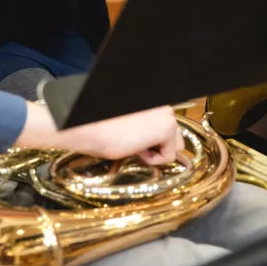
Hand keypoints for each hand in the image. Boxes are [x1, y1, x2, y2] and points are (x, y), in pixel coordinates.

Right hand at [18, 103, 182, 164]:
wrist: (91, 126)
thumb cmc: (101, 127)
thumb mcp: (128, 126)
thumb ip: (145, 129)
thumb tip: (153, 144)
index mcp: (154, 105)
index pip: (164, 128)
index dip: (150, 141)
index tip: (132, 140)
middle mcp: (164, 106)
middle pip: (175, 138)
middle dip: (158, 147)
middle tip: (134, 146)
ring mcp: (168, 115)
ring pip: (174, 147)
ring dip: (156, 153)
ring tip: (134, 147)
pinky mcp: (168, 128)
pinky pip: (169, 156)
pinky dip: (153, 160)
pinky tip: (136, 149)